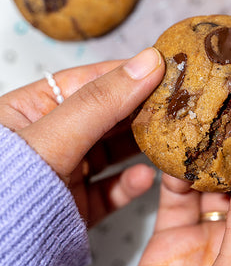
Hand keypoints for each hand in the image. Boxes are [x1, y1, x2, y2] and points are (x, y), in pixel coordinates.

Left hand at [0, 47, 164, 225]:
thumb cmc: (4, 191)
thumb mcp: (54, 137)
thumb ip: (102, 101)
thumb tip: (147, 63)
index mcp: (34, 109)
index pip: (91, 82)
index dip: (129, 73)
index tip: (165, 68)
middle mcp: (52, 137)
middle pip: (109, 115)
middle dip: (143, 109)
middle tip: (177, 103)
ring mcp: (65, 171)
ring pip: (115, 151)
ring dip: (143, 147)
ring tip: (169, 139)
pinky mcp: (77, 203)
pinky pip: (112, 188)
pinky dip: (131, 183)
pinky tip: (145, 178)